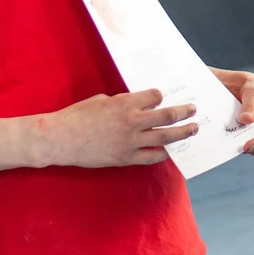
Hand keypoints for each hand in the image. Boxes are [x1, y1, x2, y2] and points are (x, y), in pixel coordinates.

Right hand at [34, 89, 197, 166]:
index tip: (162, 98)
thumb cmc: (76, 116)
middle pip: (167, 116)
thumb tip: (134, 104)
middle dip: (183, 112)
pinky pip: (151, 157)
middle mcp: (132, 122)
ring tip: (192, 129)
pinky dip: (162, 153)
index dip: (159, 96)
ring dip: (182, 132)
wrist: (60, 139)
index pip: (154, 97)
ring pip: (165, 137)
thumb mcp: (100, 100)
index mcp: (125, 104)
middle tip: (192, 109)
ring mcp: (130, 142)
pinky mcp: (125, 158)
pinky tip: (168, 151)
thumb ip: (120, 102)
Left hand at [211, 68, 253, 154]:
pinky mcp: (249, 139)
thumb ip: (251, 105)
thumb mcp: (253, 91)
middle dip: (253, 148)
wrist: (241, 88)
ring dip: (243, 148)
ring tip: (230, 143)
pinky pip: (244, 147)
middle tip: (238, 148)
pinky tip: (226, 142)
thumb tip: (246, 120)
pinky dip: (236, 146)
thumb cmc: (253, 87)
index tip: (247, 145)